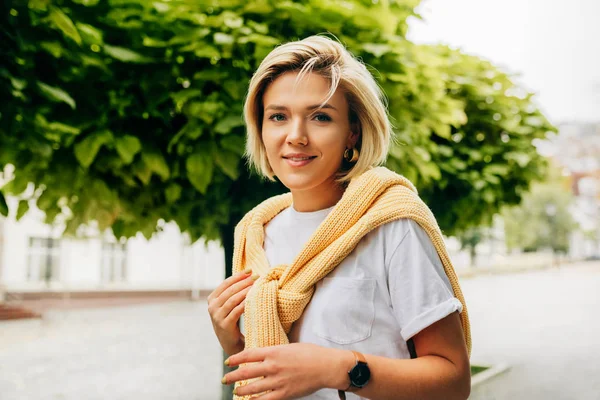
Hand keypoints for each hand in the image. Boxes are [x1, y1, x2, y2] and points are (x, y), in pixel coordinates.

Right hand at [208, 269, 255, 355]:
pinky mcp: (224, 325)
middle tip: (257, 276)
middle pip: (230, 290)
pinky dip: (245, 303)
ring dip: (246, 291)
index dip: (238, 276)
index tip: (250, 270)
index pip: (226, 283)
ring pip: (233, 299)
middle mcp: (212, 307)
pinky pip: (237, 311)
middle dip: (244, 282)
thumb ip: (232, 292)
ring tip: (257, 286)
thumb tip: (248, 273)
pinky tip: (253, 298)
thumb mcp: (228, 304)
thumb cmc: (232, 319)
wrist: (230, 342)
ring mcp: (216, 317)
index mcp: (211, 299)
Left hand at [222, 343, 351, 398]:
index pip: (248, 355)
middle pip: (246, 372)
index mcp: (274, 352)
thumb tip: (263, 355)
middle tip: (225, 378)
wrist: (326, 366)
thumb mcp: (289, 347)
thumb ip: (275, 352)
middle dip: (232, 376)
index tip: (228, 362)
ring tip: (235, 391)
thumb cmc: (311, 354)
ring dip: (241, 391)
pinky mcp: (284, 393)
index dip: (235, 359)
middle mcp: (273, 366)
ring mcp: (278, 381)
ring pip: (252, 388)